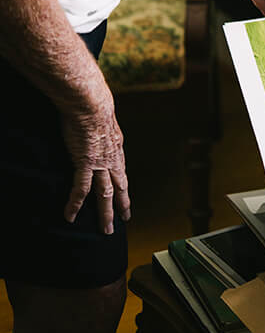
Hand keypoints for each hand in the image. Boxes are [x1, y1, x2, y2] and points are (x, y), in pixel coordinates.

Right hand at [60, 101, 130, 234]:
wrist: (91, 103)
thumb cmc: (94, 103)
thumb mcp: (102, 117)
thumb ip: (100, 126)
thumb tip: (96, 122)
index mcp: (116, 146)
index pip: (121, 171)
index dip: (123, 185)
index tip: (124, 196)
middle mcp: (112, 158)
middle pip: (119, 187)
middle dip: (122, 205)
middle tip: (124, 219)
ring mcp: (100, 163)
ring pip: (105, 194)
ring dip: (105, 213)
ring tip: (106, 229)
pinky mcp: (85, 164)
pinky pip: (80, 189)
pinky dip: (75, 204)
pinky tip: (70, 216)